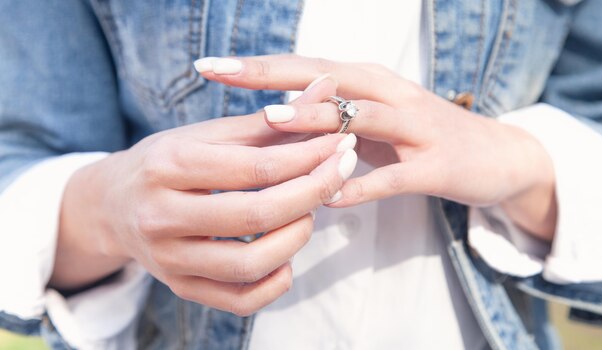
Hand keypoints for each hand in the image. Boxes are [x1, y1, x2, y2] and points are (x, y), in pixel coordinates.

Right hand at [53, 112, 357, 315]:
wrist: (112, 205)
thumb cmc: (167, 162)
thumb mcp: (207, 134)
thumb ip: (269, 121)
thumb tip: (326, 88)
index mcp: (169, 165)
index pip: (256, 167)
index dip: (309, 158)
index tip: (342, 146)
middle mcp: (161, 215)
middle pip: (256, 215)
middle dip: (313, 194)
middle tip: (339, 175)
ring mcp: (168, 259)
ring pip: (249, 265)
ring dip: (296, 238)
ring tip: (308, 213)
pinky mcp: (180, 287)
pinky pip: (239, 300)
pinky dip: (276, 281)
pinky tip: (286, 255)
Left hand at [195, 55, 556, 239]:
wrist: (499, 156)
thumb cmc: (422, 137)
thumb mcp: (374, 123)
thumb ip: (329, 123)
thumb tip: (271, 128)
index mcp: (370, 83)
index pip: (306, 68)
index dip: (259, 66)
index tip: (210, 66)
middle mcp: (390, 94)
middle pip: (326, 79)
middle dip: (272, 75)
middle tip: (221, 73)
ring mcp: (416, 128)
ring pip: (361, 118)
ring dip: (316, 120)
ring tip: (268, 122)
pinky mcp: (436, 166)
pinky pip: (393, 176)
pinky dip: (361, 185)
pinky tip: (328, 197)